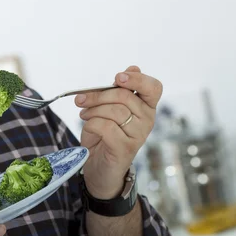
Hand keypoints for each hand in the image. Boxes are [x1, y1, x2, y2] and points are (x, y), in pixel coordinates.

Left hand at [76, 66, 162, 199]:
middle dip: (97, 95)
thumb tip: (133, 67)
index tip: (117, 78)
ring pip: (113, 110)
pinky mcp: (126, 148)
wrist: (98, 168)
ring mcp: (139, 135)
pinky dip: (91, 124)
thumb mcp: (108, 109)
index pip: (154, 87)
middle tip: (81, 100)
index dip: (137, 79)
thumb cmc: (103, 136)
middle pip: (124, 96)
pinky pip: (105, 126)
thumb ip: (118, 91)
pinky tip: (88, 128)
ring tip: (85, 115)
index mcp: (146, 107)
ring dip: (92, 111)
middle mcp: (147, 120)